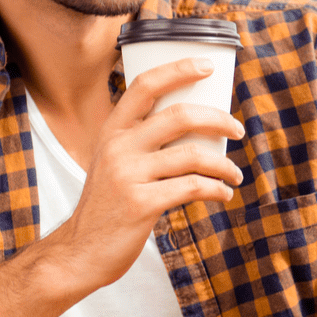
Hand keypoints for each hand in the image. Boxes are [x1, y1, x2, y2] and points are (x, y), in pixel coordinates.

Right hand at [46, 57, 244, 292]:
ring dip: (224, 164)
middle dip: (218, 119)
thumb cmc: (106, 205)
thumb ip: (141, 142)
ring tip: (234, 174)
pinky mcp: (141, 204)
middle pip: (179, 115)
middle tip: (237, 130)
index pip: (145, 85)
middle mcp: (118, 147)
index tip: (208, 66)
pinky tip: (223, 194)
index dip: (179, 69)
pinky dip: (216, 190)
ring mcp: (128, 175)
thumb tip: (195, 128)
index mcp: (112, 131)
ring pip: (192, 155)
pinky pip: (192, 188)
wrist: (80, 250)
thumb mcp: (112, 163)